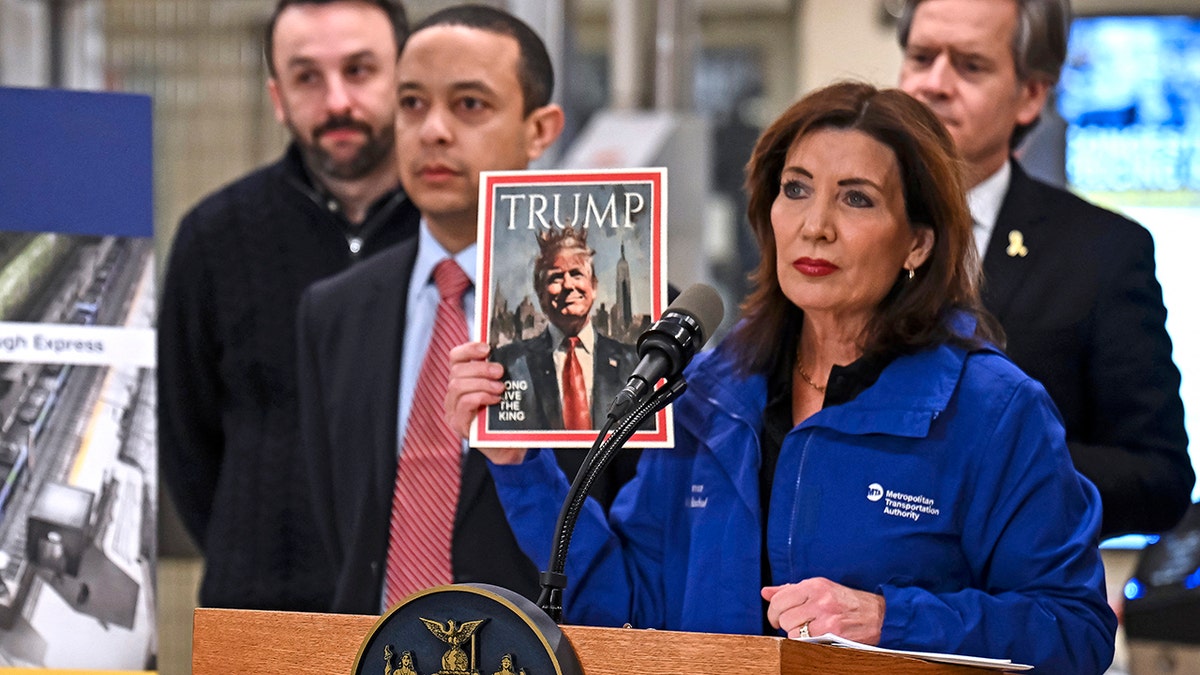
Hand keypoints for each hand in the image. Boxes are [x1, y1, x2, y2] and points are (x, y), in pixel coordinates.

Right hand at [444, 341, 525, 464]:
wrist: (511, 445)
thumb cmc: (509, 415)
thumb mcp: (506, 390)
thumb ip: (502, 374)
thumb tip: (515, 352)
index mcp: (463, 380)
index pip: (456, 357)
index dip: (469, 349)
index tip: (487, 348)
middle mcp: (454, 394)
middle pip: (456, 371)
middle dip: (480, 368)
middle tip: (500, 372)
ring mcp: (453, 410)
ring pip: (457, 386)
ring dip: (481, 383)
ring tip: (500, 388)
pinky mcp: (458, 425)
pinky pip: (462, 404)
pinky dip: (480, 397)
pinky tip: (495, 400)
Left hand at [761, 577, 885, 643]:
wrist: (879, 615)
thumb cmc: (846, 601)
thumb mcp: (820, 588)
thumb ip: (790, 590)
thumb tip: (766, 592)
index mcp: (814, 585)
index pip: (779, 599)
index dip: (773, 612)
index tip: (777, 618)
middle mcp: (819, 599)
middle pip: (784, 617)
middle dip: (786, 624)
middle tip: (796, 625)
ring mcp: (826, 617)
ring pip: (792, 632)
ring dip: (796, 635)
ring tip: (808, 631)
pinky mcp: (833, 634)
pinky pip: (806, 642)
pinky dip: (806, 643)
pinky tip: (816, 638)